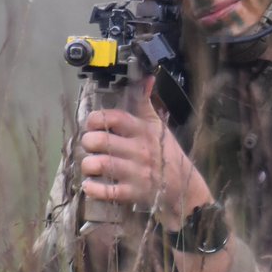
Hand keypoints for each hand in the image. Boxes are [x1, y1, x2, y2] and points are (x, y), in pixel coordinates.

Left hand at [78, 79, 212, 230]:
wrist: (184, 186)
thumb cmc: (167, 154)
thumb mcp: (158, 126)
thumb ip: (145, 103)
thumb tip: (146, 78)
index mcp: (143, 131)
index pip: (114, 117)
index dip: (96, 119)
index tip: (91, 124)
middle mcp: (138, 150)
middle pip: (100, 141)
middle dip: (88, 143)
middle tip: (89, 146)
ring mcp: (135, 173)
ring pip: (100, 164)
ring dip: (88, 165)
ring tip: (90, 165)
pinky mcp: (133, 193)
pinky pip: (106, 191)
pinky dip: (93, 189)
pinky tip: (91, 185)